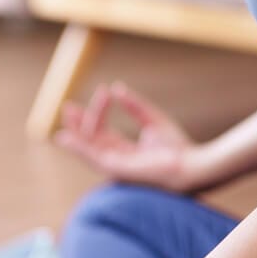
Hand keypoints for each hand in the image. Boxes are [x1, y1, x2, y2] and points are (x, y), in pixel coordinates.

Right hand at [56, 82, 206, 192]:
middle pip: (91, 140)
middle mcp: (116, 160)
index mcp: (124, 151)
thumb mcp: (153, 120)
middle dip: (78, 124)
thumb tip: (115, 88)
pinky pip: (91, 157)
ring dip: (74, 133)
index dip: (100, 110)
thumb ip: (134, 106)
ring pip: (87, 149)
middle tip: (67, 106)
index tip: (104, 90)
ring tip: (66, 115)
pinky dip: (77, 147)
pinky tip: (65, 137)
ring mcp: (114, 166)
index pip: (104, 130)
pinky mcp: (115, 169)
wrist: (191, 165)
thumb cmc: (177, 148)